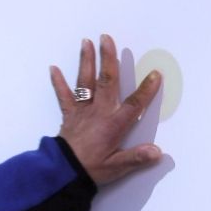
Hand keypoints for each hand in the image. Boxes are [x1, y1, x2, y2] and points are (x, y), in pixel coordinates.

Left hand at [50, 34, 162, 184]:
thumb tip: (157, 152)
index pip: (134, 104)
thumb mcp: (117, 167)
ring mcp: (82, 111)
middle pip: (106, 81)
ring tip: (86, 42)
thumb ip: (137, 157)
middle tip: (106, 38)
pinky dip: (58, 82)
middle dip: (108, 59)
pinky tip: (53, 68)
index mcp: (113, 124)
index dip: (146, 90)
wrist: (62, 172)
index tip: (155, 74)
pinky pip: (63, 96)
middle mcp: (98, 112)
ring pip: (85, 82)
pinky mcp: (69, 115)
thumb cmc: (91, 169)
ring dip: (86, 61)